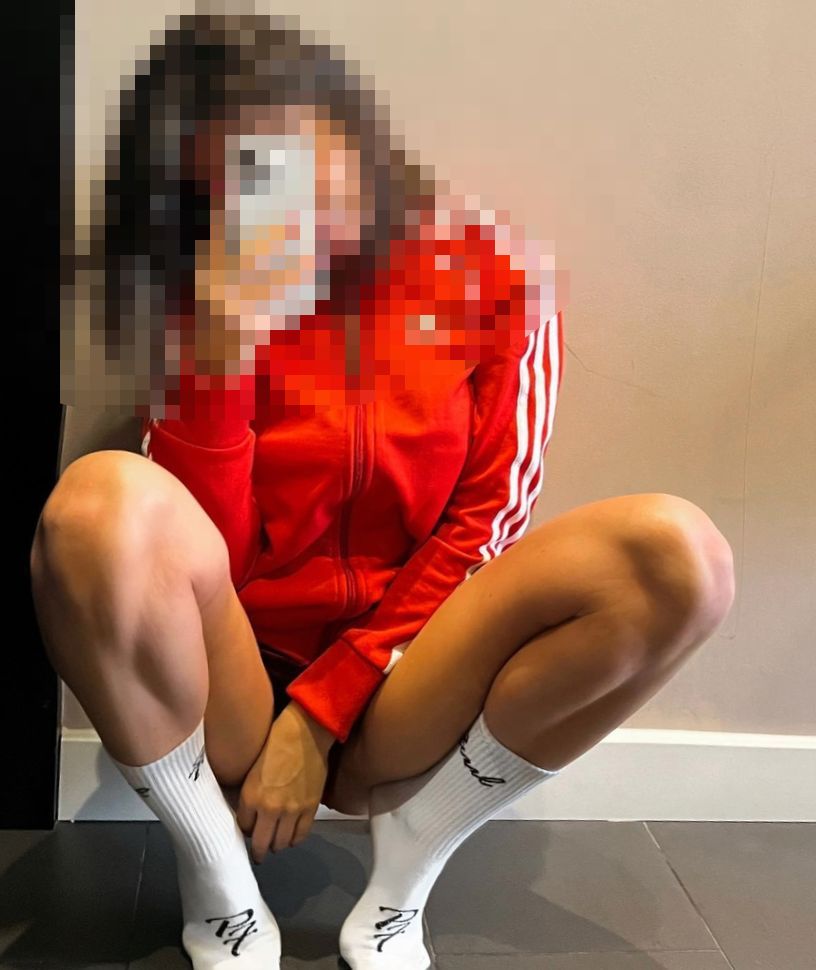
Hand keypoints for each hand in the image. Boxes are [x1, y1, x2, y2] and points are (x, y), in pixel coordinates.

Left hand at [235, 702, 333, 861]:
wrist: (304, 733)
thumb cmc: (275, 743)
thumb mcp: (252, 770)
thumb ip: (251, 795)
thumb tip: (252, 812)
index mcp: (251, 797)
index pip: (243, 828)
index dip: (246, 830)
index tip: (249, 829)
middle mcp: (269, 809)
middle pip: (260, 843)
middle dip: (258, 849)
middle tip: (259, 852)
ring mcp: (292, 811)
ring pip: (281, 844)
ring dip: (276, 845)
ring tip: (275, 842)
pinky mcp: (310, 808)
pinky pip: (300, 836)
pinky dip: (294, 839)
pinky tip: (291, 836)